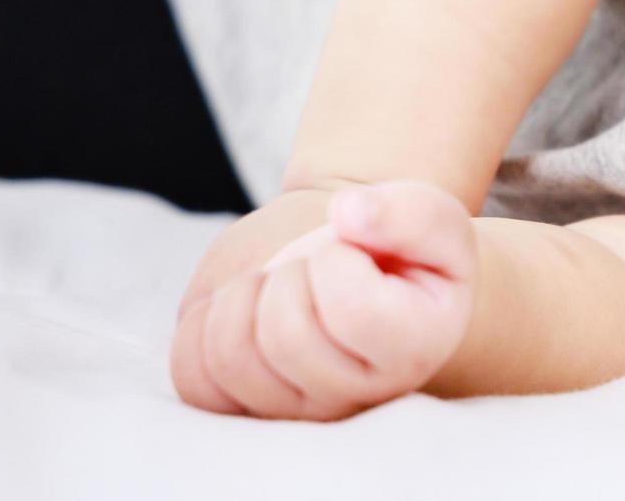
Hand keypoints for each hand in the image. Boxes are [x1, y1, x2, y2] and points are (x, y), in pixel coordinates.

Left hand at [169, 181, 476, 420]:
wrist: (368, 278)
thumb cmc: (399, 250)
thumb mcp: (431, 219)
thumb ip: (408, 214)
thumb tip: (347, 213)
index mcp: (415, 349)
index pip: (352, 310)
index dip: (335, 259)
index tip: (350, 250)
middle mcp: (357, 397)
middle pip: (284, 335)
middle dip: (287, 273)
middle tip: (310, 265)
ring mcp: (298, 411)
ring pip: (230, 358)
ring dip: (242, 295)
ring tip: (277, 284)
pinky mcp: (245, 409)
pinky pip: (193, 380)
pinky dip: (201, 328)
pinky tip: (241, 309)